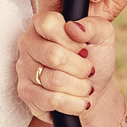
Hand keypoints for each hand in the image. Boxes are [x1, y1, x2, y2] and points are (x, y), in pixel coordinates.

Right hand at [14, 4, 122, 126]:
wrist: (93, 88)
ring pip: (54, 80)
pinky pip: (51, 100)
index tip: (84, 50)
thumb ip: (93, 25)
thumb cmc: (95, 58)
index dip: (72, 41)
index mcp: (43, 23)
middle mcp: (28, 42)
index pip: (49, 24)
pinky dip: (73, 103)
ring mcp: (24, 68)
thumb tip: (73, 28)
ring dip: (79, 87)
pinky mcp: (26, 92)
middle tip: (89, 71)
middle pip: (54, 56)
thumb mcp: (103, 36)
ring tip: (86, 86)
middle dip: (81, 68)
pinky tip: (80, 101)